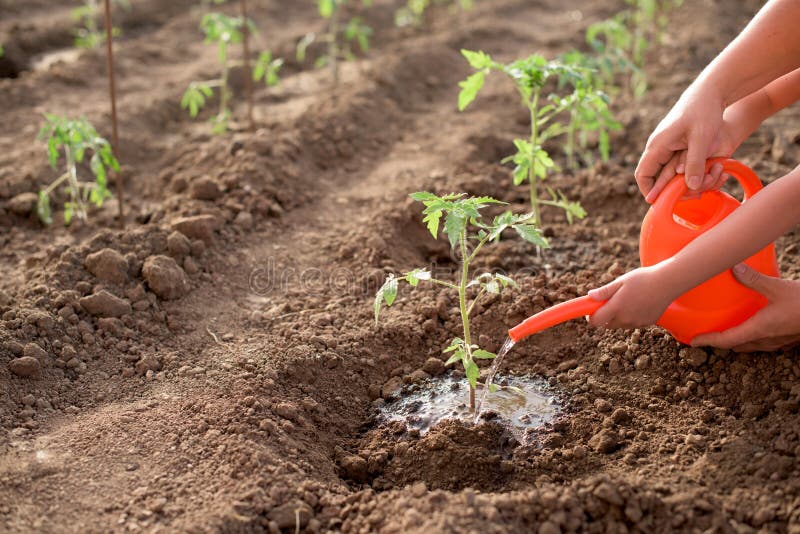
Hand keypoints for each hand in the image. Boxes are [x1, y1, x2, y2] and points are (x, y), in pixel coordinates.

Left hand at [586, 265, 674, 329]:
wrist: (668, 283)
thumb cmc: (643, 279)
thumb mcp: (620, 282)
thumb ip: (604, 292)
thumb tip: (589, 296)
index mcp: (616, 308)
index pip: (596, 322)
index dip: (591, 317)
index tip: (591, 311)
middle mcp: (625, 319)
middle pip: (607, 324)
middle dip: (606, 315)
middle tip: (612, 301)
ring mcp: (637, 323)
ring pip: (621, 324)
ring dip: (619, 316)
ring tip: (629, 299)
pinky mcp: (646, 324)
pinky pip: (633, 323)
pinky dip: (632, 317)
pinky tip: (640, 303)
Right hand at [635, 86, 726, 201]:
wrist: (712, 91)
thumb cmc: (703, 110)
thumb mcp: (701, 138)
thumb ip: (695, 163)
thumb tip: (690, 188)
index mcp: (658, 145)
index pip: (643, 175)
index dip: (649, 191)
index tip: (659, 203)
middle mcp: (661, 148)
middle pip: (659, 178)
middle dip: (677, 188)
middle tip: (697, 193)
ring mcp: (671, 147)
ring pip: (675, 173)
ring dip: (692, 180)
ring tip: (714, 176)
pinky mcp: (682, 145)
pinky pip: (684, 165)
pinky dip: (697, 171)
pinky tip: (714, 170)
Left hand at [691, 264, 799, 351]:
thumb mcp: (779, 288)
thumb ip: (754, 279)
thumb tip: (733, 267)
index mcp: (760, 329)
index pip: (727, 341)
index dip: (708, 342)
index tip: (692, 341)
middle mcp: (767, 339)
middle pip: (736, 345)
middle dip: (719, 341)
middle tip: (705, 334)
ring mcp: (778, 341)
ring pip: (751, 345)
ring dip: (736, 339)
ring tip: (724, 329)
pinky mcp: (787, 337)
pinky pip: (764, 341)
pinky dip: (752, 336)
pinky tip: (753, 324)